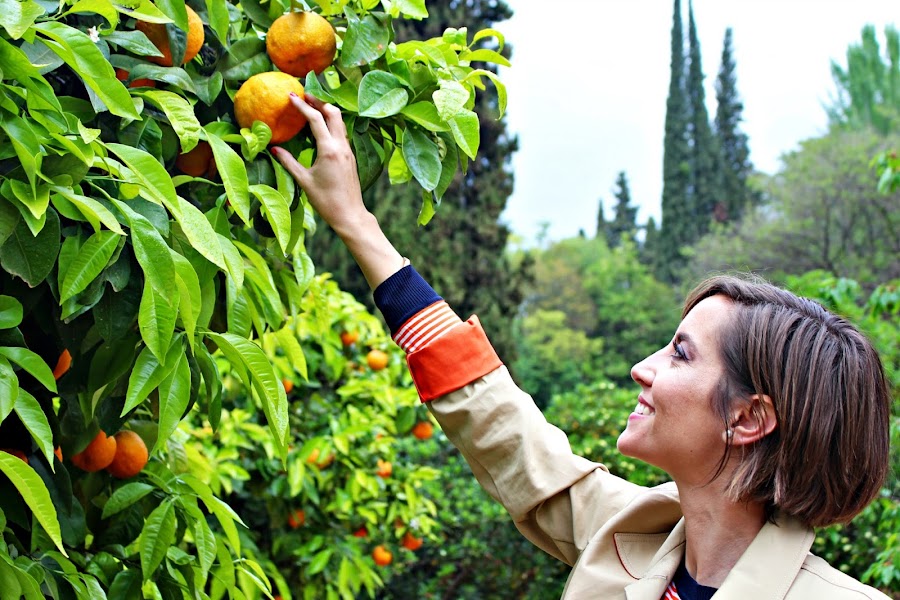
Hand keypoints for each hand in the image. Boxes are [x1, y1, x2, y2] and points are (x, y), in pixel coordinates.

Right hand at [272, 93, 367, 237]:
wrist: (350, 214)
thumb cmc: (326, 201)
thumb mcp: (304, 181)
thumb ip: (288, 162)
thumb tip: (274, 148)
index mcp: (328, 150)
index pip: (315, 119)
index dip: (302, 105)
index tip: (291, 95)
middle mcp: (341, 146)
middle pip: (333, 112)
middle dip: (319, 101)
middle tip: (304, 95)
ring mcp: (348, 150)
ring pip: (340, 121)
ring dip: (326, 110)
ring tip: (311, 106)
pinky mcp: (350, 156)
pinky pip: (341, 132)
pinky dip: (331, 123)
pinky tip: (321, 126)